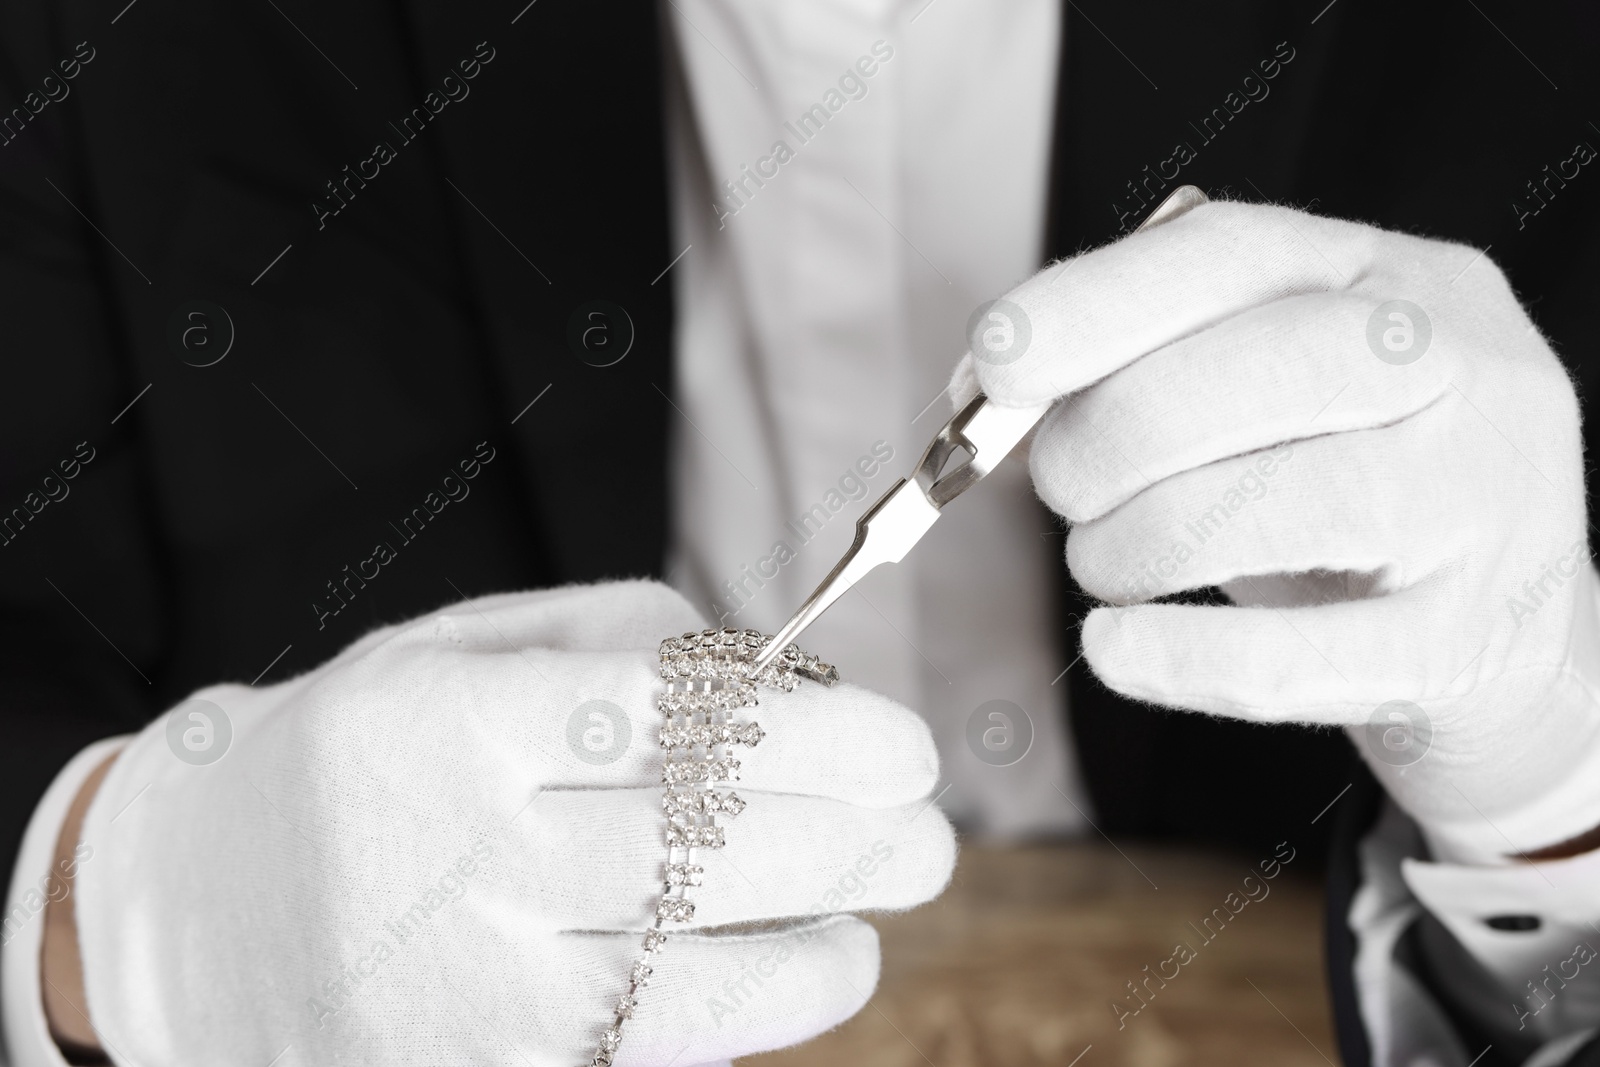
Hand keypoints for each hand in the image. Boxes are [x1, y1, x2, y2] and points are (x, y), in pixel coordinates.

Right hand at [72, 581, 953, 1064]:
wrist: (189, 913)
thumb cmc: (359, 756)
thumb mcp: (450, 650)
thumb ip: (612, 640)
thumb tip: (776, 680)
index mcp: (452, 720)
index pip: (666, 721)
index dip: (812, 736)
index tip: (903, 744)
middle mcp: (456, 853)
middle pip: (700, 849)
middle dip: (849, 838)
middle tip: (929, 824)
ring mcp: (460, 983)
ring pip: (689, 971)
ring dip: (826, 937)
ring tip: (890, 894)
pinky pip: (650, 1052)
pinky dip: (761, 1010)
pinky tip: (824, 966)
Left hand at [958, 199, 1599, 863]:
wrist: (1511, 628)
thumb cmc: (1351, 483)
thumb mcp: (1281, 389)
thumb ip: (1156, 357)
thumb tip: (1001, 385)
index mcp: (1398, 279)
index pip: (1237, 254)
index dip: (1098, 302)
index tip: (997, 357)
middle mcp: (1461, 369)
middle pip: (1250, 373)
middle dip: (1107, 438)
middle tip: (1062, 489)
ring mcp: (1479, 505)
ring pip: (1267, 508)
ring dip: (1131, 544)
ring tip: (1104, 560)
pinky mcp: (1462, 643)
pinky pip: (1293, 658)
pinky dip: (1176, 658)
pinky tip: (1114, 649)